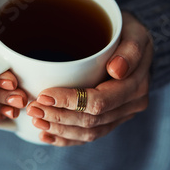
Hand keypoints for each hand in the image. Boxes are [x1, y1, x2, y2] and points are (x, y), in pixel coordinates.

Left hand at [26, 12, 152, 145]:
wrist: (131, 39)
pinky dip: (66, 138)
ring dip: (59, 129)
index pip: (99, 101)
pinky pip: (89, 135)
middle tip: (33, 108)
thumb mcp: (133, 31)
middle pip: (92, 121)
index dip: (70, 102)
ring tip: (36, 119)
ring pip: (89, 132)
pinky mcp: (112, 119)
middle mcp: (132, 104)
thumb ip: (130, 50)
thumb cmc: (126, 31)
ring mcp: (122, 114)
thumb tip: (117, 70)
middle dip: (58, 117)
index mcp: (136, 84)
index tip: (44, 95)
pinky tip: (46, 135)